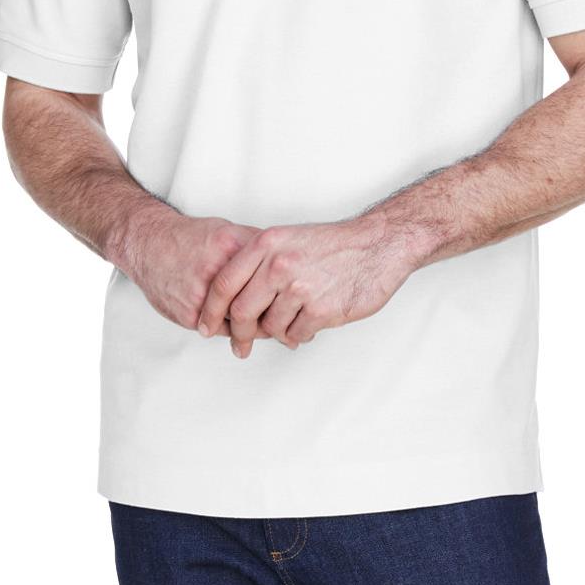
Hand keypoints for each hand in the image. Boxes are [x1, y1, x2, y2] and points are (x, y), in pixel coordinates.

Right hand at [121, 208, 273, 337]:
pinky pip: (220, 330)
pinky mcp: (190, 315)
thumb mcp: (226, 230)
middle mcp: (217, 271)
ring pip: (241, 321)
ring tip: (266, 327)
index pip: (270, 273)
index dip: (284, 288)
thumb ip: (254, 245)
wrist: (148, 245)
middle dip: (274, 315)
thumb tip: (284, 259)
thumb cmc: (189, 238)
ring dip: (254, 328)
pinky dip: (232, 329)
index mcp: (231, 247)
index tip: (292, 296)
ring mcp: (203, 295)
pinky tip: (240, 327)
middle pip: (258, 302)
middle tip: (284, 320)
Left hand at [195, 215, 413, 357]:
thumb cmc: (334, 244)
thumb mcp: (288, 239)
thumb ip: (259, 263)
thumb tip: (232, 298)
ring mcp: (300, 287)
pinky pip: (295, 335)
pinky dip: (298, 335)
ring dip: (277, 332)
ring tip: (292, 321)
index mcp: (266, 245)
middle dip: (239, 334)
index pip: (223, 283)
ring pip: (270, 327)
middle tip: (240, 345)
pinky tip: (309, 323)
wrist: (378, 245)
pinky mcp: (321, 309)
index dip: (210, 310)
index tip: (205, 326)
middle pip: (241, 312)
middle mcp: (279, 265)